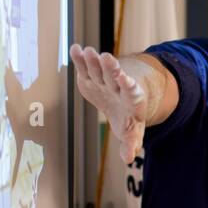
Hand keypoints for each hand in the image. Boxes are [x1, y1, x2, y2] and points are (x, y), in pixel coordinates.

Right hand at [69, 43, 147, 163]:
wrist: (124, 101)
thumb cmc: (128, 118)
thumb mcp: (132, 132)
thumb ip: (130, 143)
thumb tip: (128, 158)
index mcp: (131, 99)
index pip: (131, 91)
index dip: (128, 86)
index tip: (125, 81)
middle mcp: (118, 86)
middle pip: (114, 76)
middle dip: (110, 68)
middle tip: (106, 58)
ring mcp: (104, 80)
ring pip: (100, 69)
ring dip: (94, 60)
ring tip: (89, 51)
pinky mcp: (91, 77)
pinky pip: (86, 66)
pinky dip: (80, 59)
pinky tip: (75, 49)